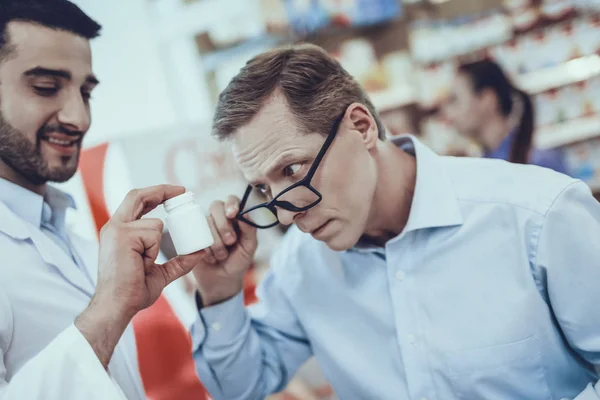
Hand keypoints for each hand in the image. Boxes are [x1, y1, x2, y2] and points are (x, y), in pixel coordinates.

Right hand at [76, 185, 204, 367]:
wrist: (117, 306)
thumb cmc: (133, 292)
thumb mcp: (161, 274)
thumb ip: (179, 262)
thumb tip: (200, 253)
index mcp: (119, 232)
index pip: (136, 202)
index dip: (155, 194)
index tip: (176, 193)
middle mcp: (114, 226)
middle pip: (138, 195)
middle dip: (162, 190)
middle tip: (182, 191)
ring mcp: (116, 230)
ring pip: (155, 224)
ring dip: (156, 246)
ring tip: (143, 264)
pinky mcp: (122, 235)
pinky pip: (153, 235)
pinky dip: (153, 251)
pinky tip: (140, 264)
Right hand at [192, 196, 257, 305]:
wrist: (222, 281)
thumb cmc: (238, 262)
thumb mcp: (249, 247)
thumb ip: (250, 230)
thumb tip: (245, 213)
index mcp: (235, 217)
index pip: (232, 200)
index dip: (231, 204)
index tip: (232, 214)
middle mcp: (219, 218)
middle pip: (216, 206)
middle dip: (223, 225)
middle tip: (230, 242)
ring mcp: (204, 227)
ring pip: (206, 222)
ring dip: (216, 243)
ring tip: (222, 256)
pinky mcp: (192, 237)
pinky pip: (195, 235)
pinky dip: (205, 249)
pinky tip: (210, 258)